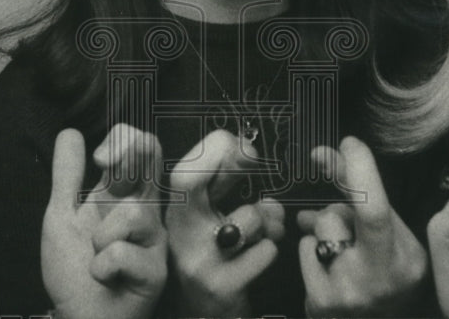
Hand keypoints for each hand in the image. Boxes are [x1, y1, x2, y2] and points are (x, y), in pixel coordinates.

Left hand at [42, 125, 166, 318]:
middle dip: (129, 154)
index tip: (99, 158)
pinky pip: (122, 252)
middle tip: (104, 165)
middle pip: (152, 159)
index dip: (125, 139)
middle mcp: (145, 211)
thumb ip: (67, 176)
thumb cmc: (73, 273)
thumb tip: (70, 131)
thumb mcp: (61, 216)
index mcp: (122, 196)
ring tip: (96, 259)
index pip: (139, 148)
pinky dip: (101, 267)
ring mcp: (154, 240)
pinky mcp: (156, 271)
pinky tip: (103, 279)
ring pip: (133, 214)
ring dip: (100, 239)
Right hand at [165, 129, 284, 317]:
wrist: (206, 317)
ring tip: (266, 231)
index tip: (241, 146)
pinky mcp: (220, 285)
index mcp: (177, 211)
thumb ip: (221, 185)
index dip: (214, 147)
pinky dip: (271, 250)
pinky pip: (265, 250)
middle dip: (233, 160)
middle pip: (190, 180)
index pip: (182, 170)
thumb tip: (246, 148)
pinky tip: (260, 259)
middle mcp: (179, 234)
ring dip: (268, 221)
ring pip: (247, 218)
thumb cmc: (216, 261)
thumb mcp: (208, 219)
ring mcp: (197, 260)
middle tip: (254, 160)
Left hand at [297, 136, 426, 316]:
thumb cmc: (393, 270)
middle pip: (331, 217)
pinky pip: (303, 253)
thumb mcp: (392, 229)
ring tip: (344, 253)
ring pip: (312, 234)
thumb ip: (360, 190)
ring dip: (324, 235)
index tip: (350, 144)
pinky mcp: (317, 306)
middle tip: (352, 232)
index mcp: (401, 261)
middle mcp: (371, 283)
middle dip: (337, 213)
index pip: (374, 212)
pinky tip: (331, 268)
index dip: (360, 173)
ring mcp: (341, 298)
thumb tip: (322, 152)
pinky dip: (313, 253)